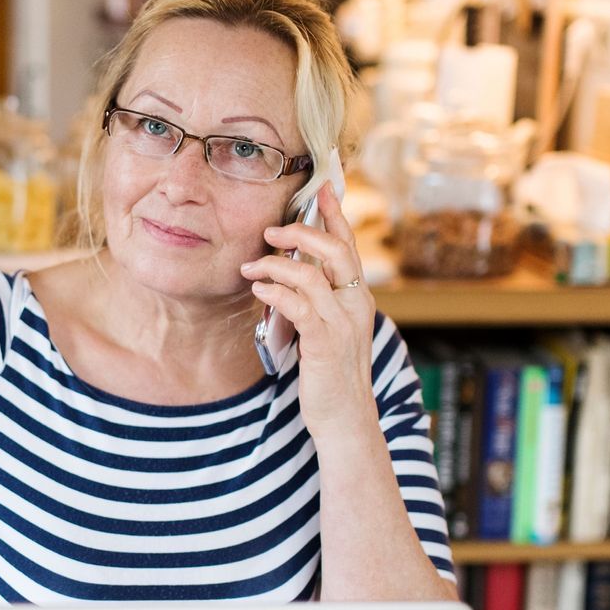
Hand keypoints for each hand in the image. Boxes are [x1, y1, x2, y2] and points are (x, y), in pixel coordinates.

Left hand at [241, 182, 378, 443]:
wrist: (346, 420)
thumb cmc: (331, 376)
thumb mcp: (328, 331)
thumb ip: (316, 303)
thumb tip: (288, 277)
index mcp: (358, 299)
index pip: (349, 246)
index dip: (335, 215)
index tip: (321, 189)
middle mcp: (356, 306)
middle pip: (336, 250)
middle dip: (301, 231)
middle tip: (270, 229)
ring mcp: (342, 324)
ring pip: (311, 275)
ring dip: (276, 265)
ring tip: (251, 268)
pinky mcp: (325, 343)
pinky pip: (300, 305)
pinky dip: (276, 292)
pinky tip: (258, 291)